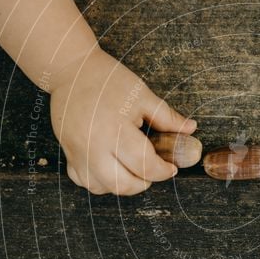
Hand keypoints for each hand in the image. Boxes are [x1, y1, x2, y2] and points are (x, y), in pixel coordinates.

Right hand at [49, 49, 196, 194]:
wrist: (72, 71)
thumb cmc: (109, 80)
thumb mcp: (142, 95)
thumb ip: (167, 117)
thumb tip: (191, 129)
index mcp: (116, 129)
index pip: (144, 164)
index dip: (162, 171)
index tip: (171, 168)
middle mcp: (94, 145)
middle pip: (122, 184)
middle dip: (143, 183)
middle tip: (152, 171)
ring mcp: (78, 151)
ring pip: (101, 187)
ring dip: (121, 185)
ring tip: (132, 169)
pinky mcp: (68, 153)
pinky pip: (83, 180)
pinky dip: (100, 181)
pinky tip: (111, 167)